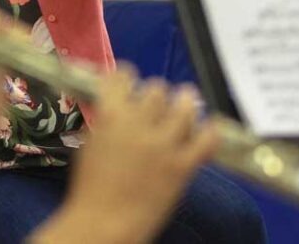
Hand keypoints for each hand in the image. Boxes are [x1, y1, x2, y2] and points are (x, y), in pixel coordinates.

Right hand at [37, 70, 217, 243]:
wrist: (105, 224)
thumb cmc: (90, 187)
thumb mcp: (89, 143)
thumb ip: (106, 118)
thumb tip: (118, 103)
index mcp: (111, 115)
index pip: (123, 75)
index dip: (126, 77)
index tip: (128, 84)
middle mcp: (139, 123)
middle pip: (156, 88)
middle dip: (154, 95)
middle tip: (154, 107)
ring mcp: (164, 144)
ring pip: (184, 105)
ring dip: (183, 104)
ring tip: (184, 107)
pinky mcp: (183, 166)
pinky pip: (207, 139)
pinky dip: (209, 131)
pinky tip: (206, 130)